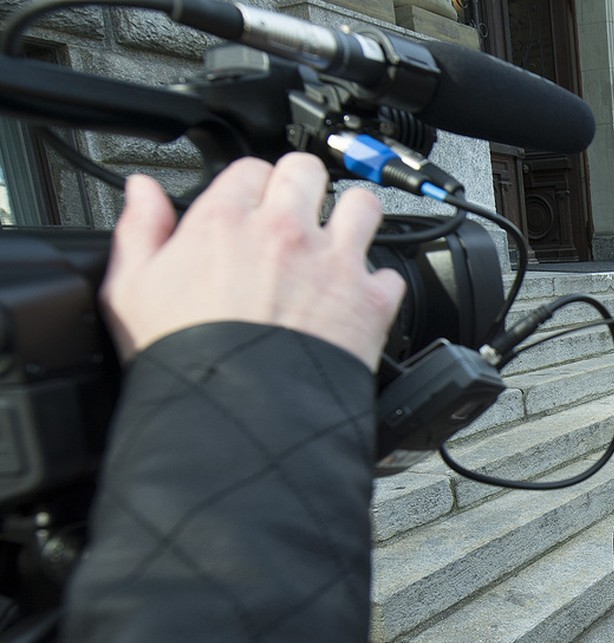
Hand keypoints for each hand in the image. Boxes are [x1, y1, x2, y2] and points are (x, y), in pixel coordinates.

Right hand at [100, 154, 405, 369]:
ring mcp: (333, 263)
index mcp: (226, 221)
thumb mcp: (132, 290)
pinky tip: (359, 300)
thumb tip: (142, 192)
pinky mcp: (369, 301)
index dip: (252, 185)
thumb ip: (140, 230)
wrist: (238, 413)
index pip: (251, 168)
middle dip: (303, 186)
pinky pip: (389, 274)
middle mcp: (286, 232)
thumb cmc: (186, 359)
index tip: (253, 204)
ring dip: (353, 219)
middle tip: (298, 212)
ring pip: (362, 206)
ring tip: (341, 240)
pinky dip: (378, 286)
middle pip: (307, 172)